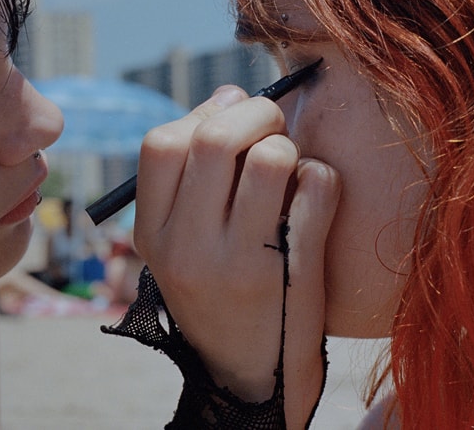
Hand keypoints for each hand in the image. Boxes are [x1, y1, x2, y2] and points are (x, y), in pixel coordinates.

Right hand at [132, 85, 340, 427]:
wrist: (253, 378)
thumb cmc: (219, 294)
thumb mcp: (178, 247)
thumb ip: (189, 178)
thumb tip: (229, 95)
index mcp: (152, 236)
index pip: (161, 144)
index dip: (202, 112)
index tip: (229, 114)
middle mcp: (187, 248)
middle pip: (214, 138)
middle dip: (255, 113)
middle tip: (273, 122)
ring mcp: (240, 263)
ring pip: (271, 157)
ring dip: (288, 147)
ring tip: (288, 170)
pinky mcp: (293, 271)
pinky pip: (317, 185)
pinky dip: (321, 177)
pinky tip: (312, 198)